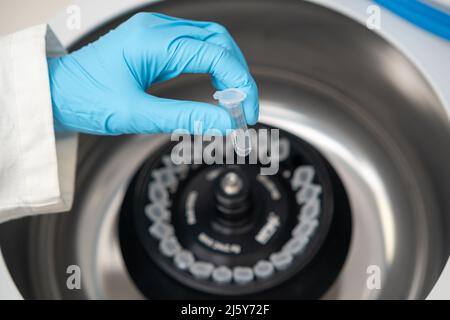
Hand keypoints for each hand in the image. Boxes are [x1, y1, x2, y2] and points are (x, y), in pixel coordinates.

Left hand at [47, 12, 258, 134]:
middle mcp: (157, 29)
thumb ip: (187, 117)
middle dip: (239, 74)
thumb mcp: (138, 114)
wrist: (57, 93)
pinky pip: (195, 47)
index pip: (216, 54)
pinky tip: (217, 86)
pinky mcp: (155, 44)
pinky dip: (213, 67)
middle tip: (244, 108)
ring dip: (229, 69)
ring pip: (210, 41)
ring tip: (234, 100)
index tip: (246, 112)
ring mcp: (156, 33)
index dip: (239, 83)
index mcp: (153, 40)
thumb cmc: (85, 99)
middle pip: (219, 41)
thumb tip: (225, 123)